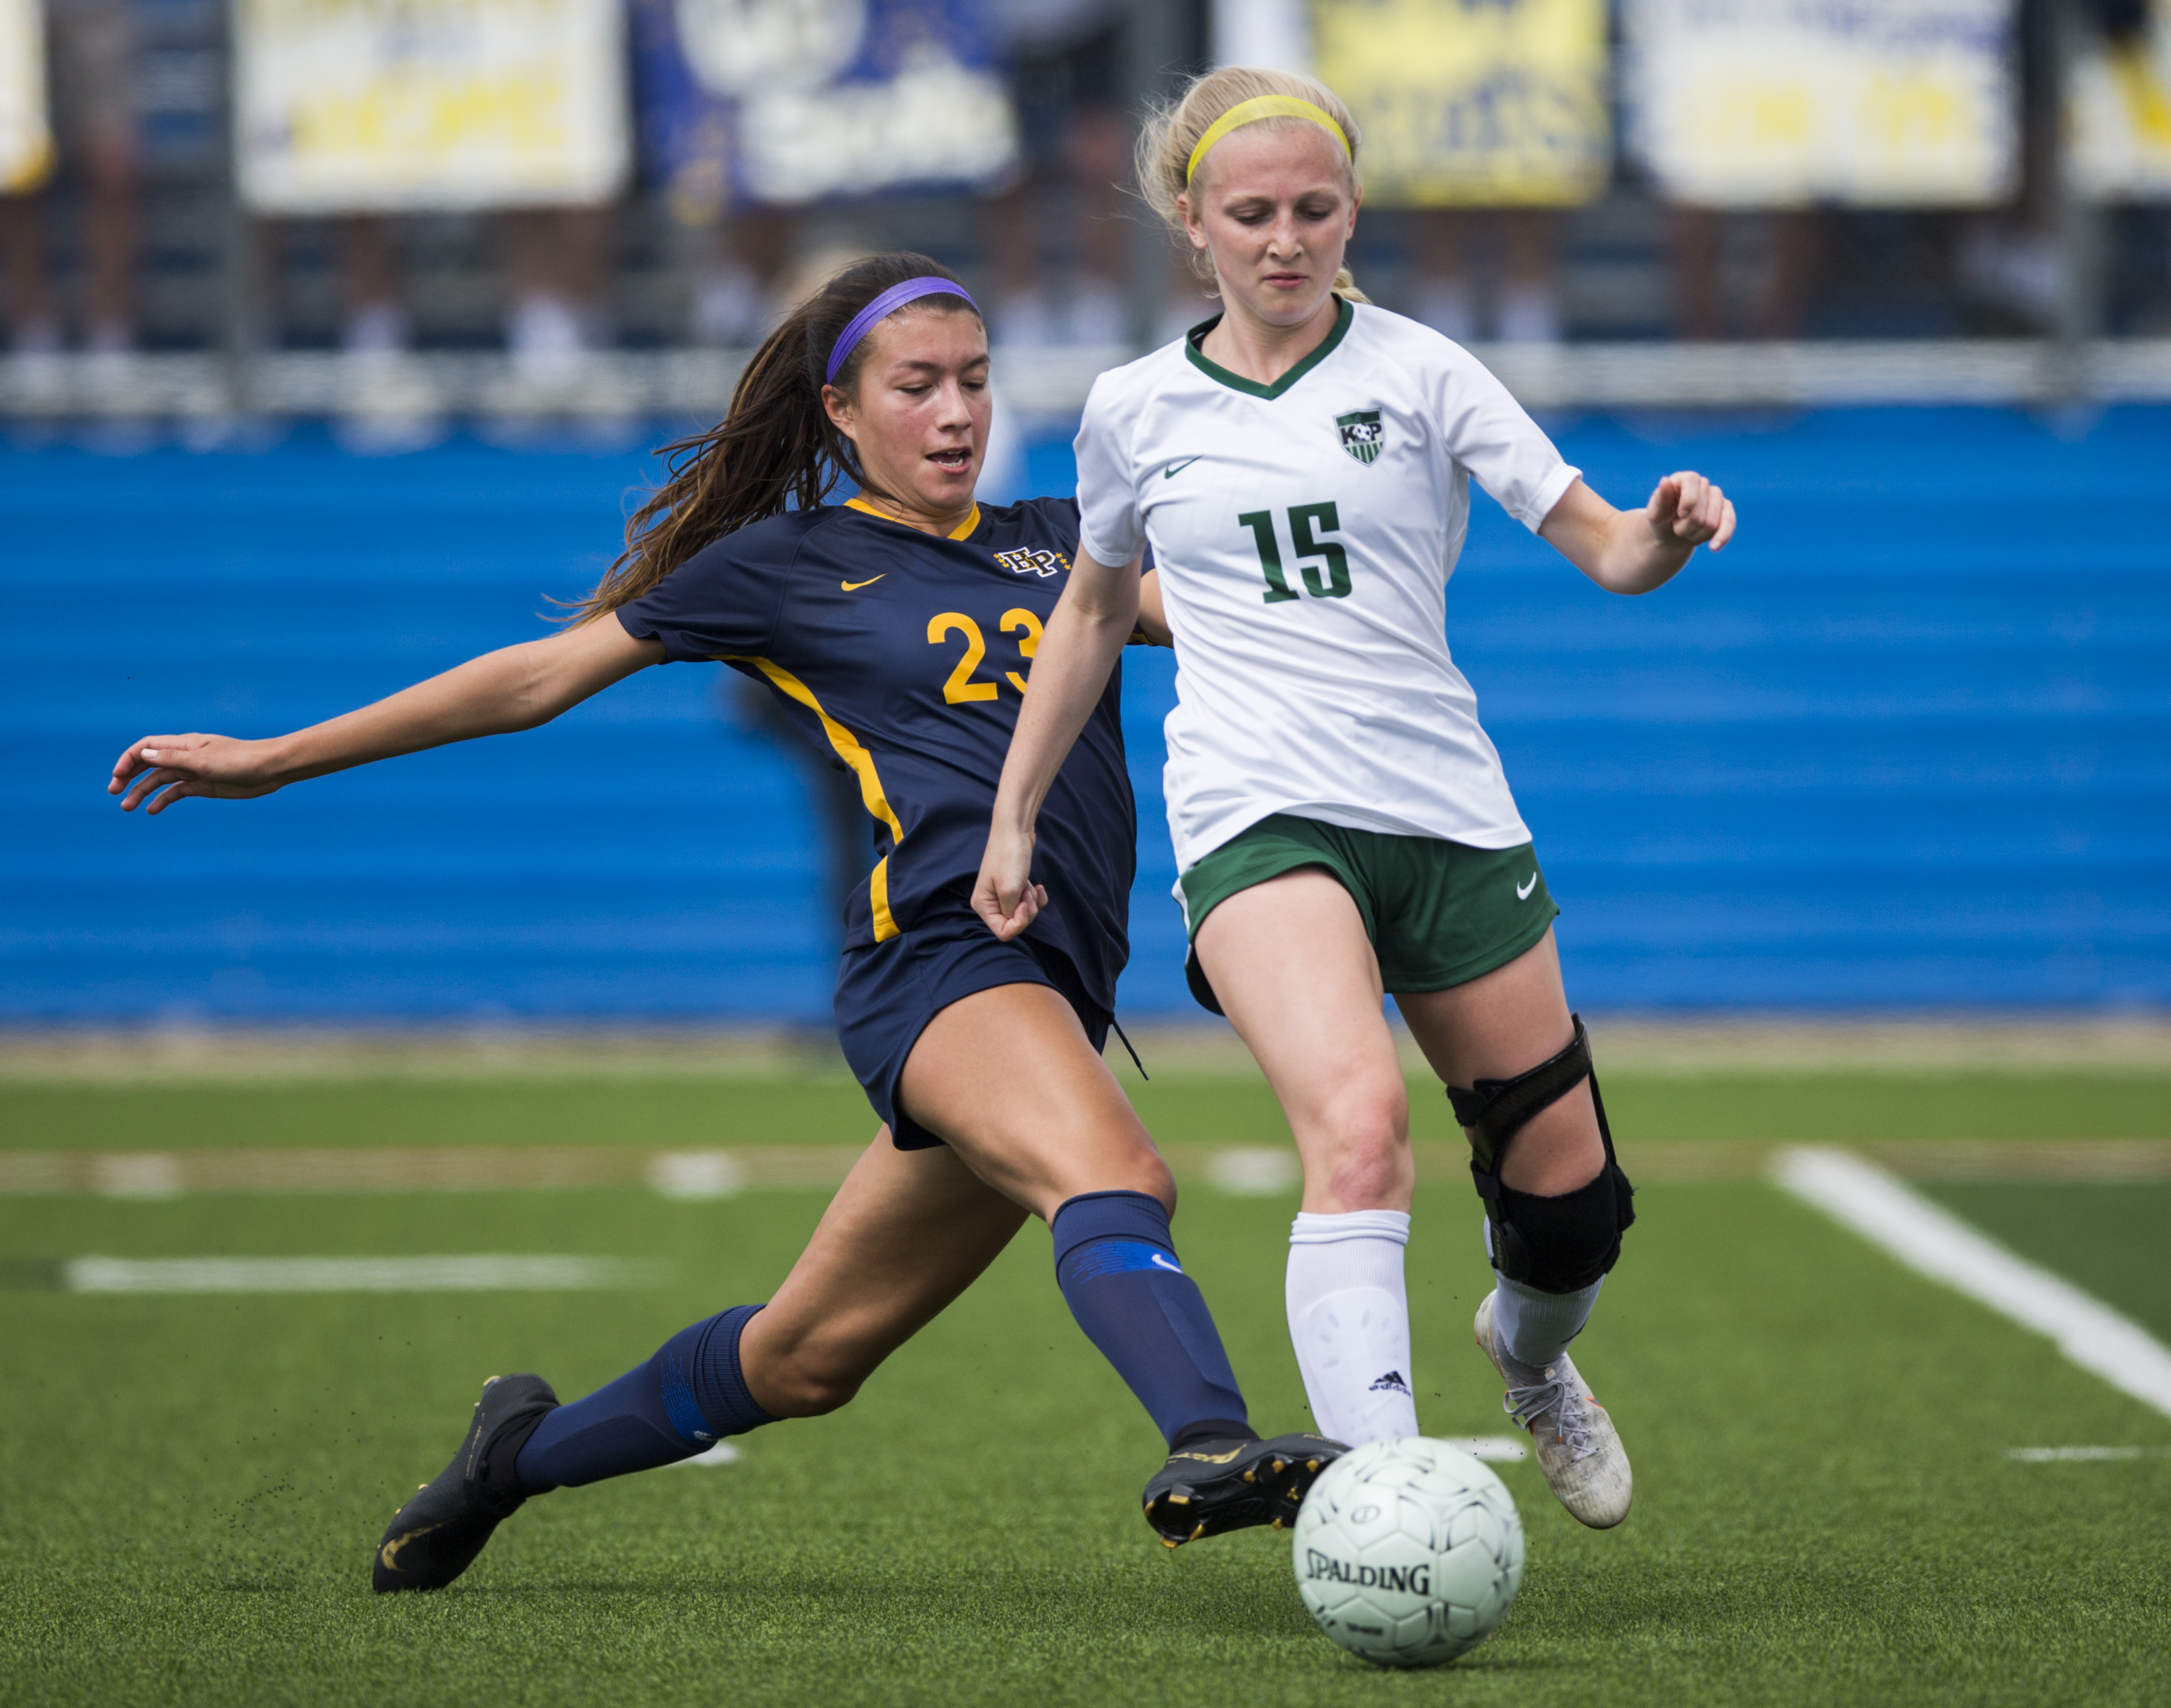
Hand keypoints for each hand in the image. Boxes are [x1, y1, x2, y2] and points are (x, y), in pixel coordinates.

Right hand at [109, 734, 283, 812]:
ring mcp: (193, 771)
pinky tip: (152, 810)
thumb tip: (142, 754)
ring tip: (127, 807)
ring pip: (160, 780)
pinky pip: (177, 792)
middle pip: (148, 763)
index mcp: (183, 744)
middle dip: (129, 775)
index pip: (146, 747)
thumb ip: (172, 758)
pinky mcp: (203, 786)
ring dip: (142, 792)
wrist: (269, 770)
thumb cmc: (239, 760)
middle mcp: (185, 756)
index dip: (129, 759)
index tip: (117, 775)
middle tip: (114, 792)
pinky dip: (163, 800)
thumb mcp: (202, 760)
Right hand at [972, 822, 1046, 942]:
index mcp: (983, 905)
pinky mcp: (1014, 887)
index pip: (1002, 932)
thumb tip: (1014, 922)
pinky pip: (1029, 903)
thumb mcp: (1010, 889)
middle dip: (1027, 911)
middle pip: (1013, 923)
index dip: (1018, 923)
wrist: (1015, 830)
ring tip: (1028, 884)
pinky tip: (1037, 885)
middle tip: (1026, 892)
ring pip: (1023, 913)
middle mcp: (990, 902)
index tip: (1023, 905)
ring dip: (1032, 901)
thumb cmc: (1009, 857)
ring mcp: (1002, 894)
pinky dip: (1037, 897)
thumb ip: (1011, 913)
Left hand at [1646, 471, 1735, 553]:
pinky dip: (1722, 537)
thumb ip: (1660, 498)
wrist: (1671, 535)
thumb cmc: (1662, 521)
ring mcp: (1717, 497)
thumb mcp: (1655, 513)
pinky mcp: (1727, 510)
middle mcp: (1703, 484)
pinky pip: (1729, 523)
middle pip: (1700, 511)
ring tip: (1686, 531)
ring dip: (1696, 535)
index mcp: (1684, 479)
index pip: (1692, 480)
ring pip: (1712, 523)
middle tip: (1676, 527)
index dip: (1689, 499)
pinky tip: (1714, 547)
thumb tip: (1665, 480)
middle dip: (1686, 527)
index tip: (1681, 515)